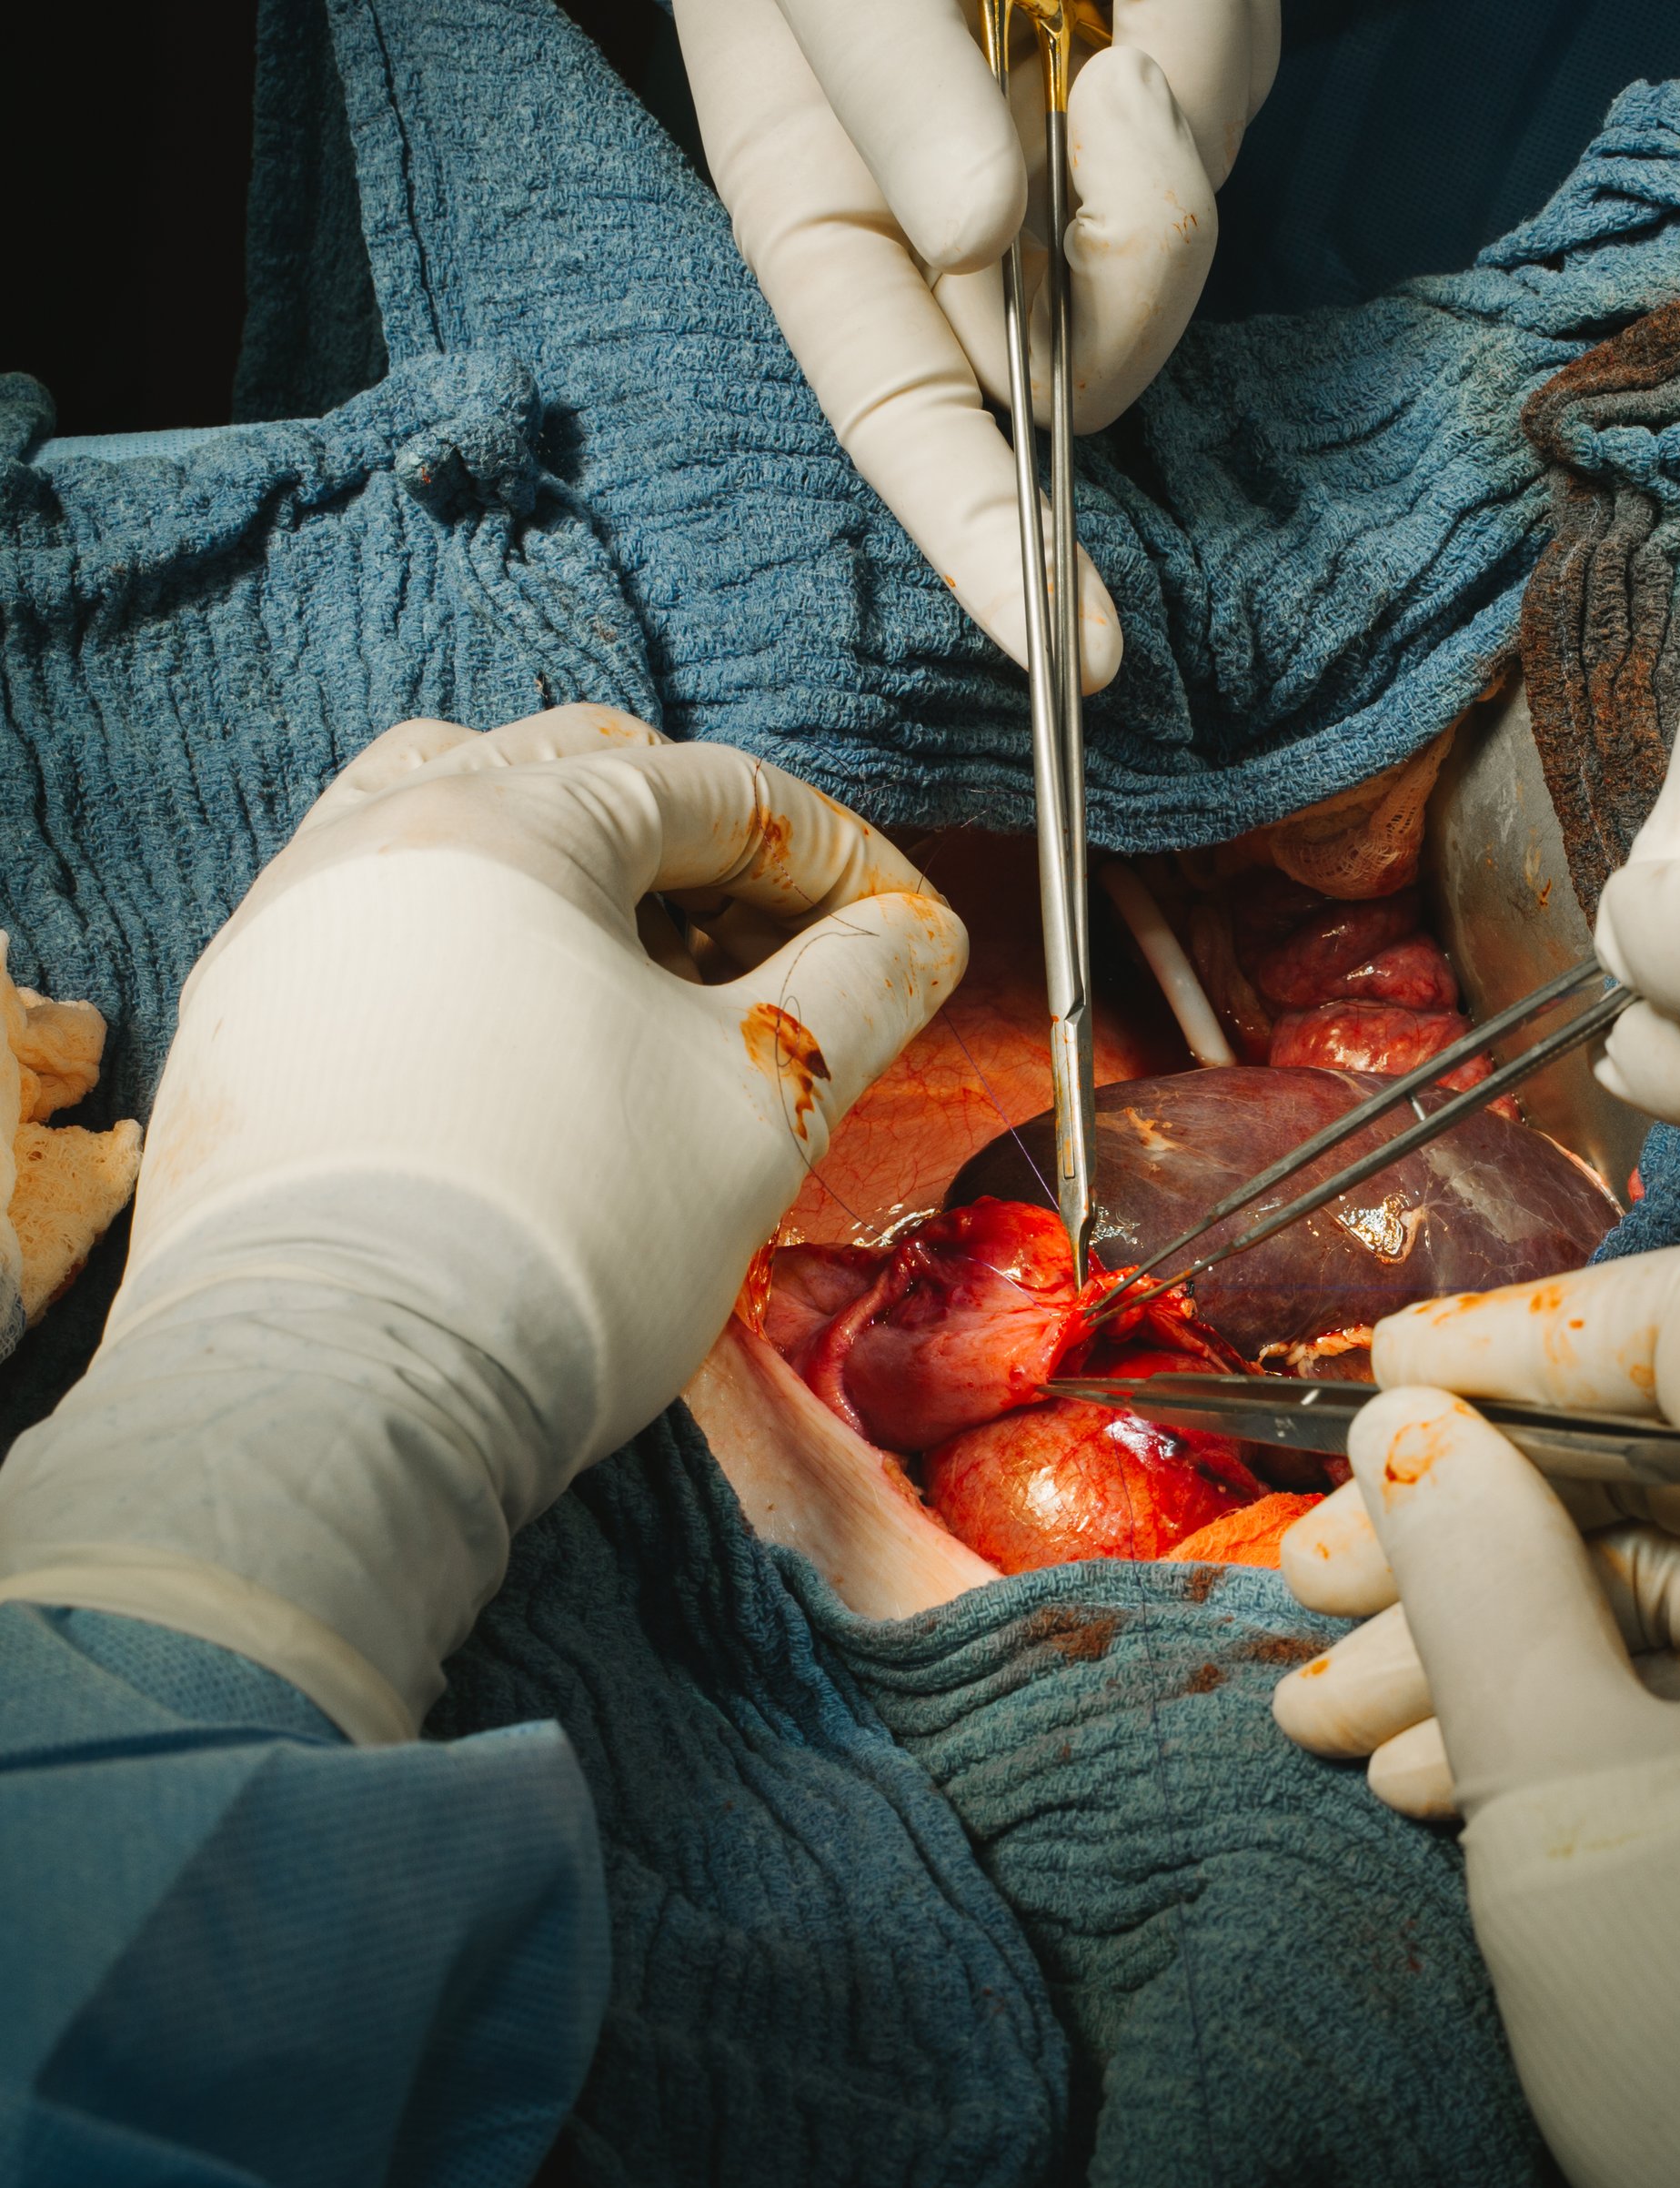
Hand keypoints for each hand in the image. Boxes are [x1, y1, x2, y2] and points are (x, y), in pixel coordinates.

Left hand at [0, 705, 965, 1739]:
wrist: (348, 1396)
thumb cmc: (565, 1235)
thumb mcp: (762, 1101)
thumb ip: (860, 986)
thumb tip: (914, 935)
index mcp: (508, 825)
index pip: (713, 789)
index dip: (836, 854)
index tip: (899, 930)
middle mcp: (375, 842)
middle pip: (581, 775)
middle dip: (708, 848)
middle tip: (787, 944)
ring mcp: (288, 930)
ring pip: (457, 824)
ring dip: (577, 870)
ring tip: (651, 969)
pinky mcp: (242, 1026)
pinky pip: (382, 923)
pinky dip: (479, 938)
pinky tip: (534, 1035)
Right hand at [676, 0, 1277, 685]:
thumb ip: (882, 82)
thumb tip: (980, 235)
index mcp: (829, 216)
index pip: (908, 426)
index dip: (990, 548)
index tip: (1088, 643)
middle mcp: (947, 212)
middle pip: (1080, 352)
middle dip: (1132, 259)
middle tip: (1114, 80)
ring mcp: (1058, 146)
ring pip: (1174, 225)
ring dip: (1174, 100)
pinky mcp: (1150, 73)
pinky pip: (1229, 102)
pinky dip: (1215, 30)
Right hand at [1280, 1245, 1679, 2187]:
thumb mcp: (1557, 1796)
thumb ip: (1472, 1571)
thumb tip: (1414, 1425)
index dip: (1522, 1334)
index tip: (1388, 1386)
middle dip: (1473, 1525)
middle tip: (1315, 1588)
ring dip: (1516, 1634)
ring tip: (1341, 1718)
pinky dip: (1619, 1702)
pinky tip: (1458, 1773)